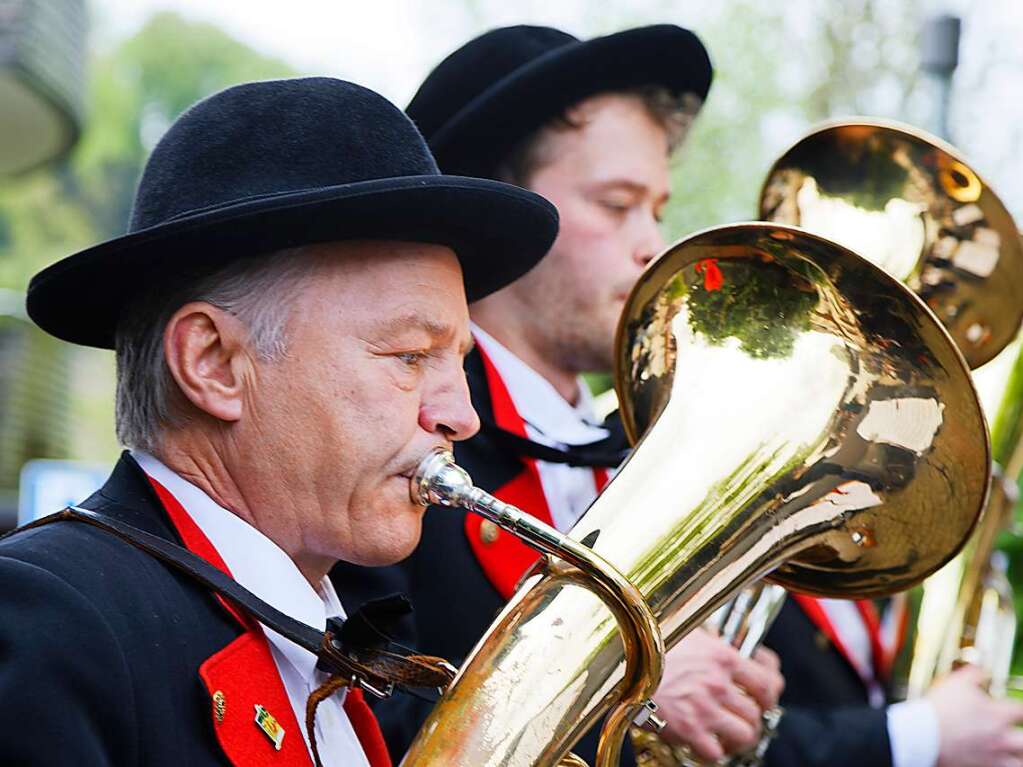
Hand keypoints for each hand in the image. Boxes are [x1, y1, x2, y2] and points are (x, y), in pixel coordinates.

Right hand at [651, 628, 784, 761]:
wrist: (622, 662)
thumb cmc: (651, 645)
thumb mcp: (688, 633)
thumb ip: (712, 642)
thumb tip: (724, 644)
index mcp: (723, 657)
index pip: (767, 682)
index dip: (770, 695)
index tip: (764, 699)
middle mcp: (718, 683)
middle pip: (756, 712)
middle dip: (752, 720)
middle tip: (743, 721)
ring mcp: (705, 708)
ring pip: (745, 734)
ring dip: (739, 738)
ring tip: (728, 735)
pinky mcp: (689, 729)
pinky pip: (716, 753)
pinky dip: (714, 752)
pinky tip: (705, 744)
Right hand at [928, 665, 1022, 766]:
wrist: (923, 734)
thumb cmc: (940, 709)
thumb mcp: (957, 682)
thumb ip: (974, 674)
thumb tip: (980, 669)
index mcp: (998, 715)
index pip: (1022, 709)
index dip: (1020, 706)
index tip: (1016, 705)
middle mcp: (1000, 737)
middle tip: (1017, 732)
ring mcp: (991, 755)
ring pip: (1018, 762)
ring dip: (1017, 756)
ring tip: (1013, 752)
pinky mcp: (977, 766)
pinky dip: (997, 764)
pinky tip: (990, 759)